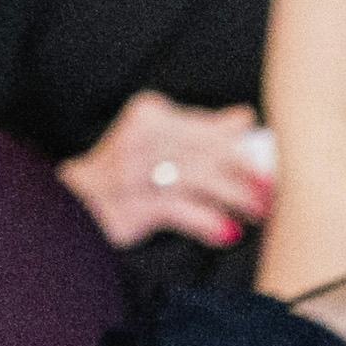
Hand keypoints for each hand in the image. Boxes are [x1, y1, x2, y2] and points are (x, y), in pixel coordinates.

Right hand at [62, 93, 273, 255]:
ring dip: (235, 198)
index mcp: (149, 113)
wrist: (75, 203)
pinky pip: (182, 212)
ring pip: (199, 180)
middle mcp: (142, 137)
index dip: (240, 146)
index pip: (204, 125)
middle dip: (244, 173)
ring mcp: (135, 170)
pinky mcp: (133, 204)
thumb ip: (199, 130)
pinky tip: (228, 233)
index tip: (269, 161)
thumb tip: (245, 118)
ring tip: (258, 212)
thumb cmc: (127, 172)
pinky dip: (209, 222)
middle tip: (270, 190)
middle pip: (206, 152)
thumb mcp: (158, 140)